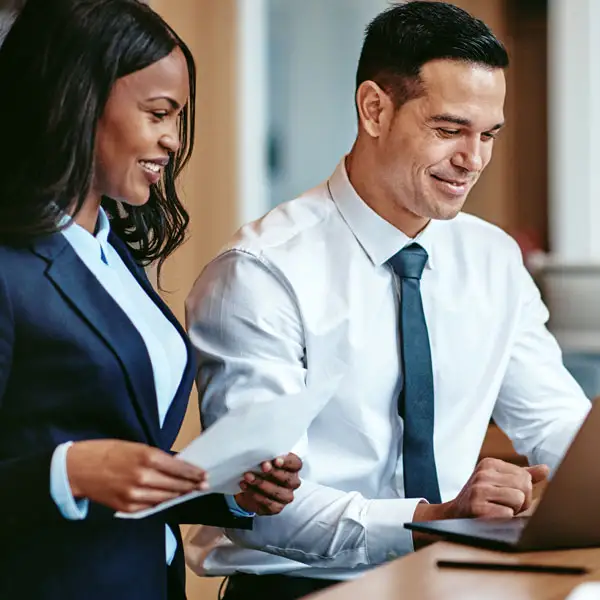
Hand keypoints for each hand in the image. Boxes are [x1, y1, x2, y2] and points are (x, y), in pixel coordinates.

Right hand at [67, 439, 207, 512]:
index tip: (204, 474)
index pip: (179, 468)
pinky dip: (160, 503)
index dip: (193, 473)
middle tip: (203, 485)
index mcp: (147, 457)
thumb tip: (176, 466)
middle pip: (175, 485)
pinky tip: (168, 499)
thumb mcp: (136, 446)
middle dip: (191, 485)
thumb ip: (156, 457)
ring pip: (165, 498)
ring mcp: (135, 495)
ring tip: (190, 492)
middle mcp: (143, 477)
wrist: (78, 468)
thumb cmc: (108, 452)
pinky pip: (150, 507)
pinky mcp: (126, 507)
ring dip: (179, 495)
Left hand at [234, 453, 301, 515]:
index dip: (287, 462)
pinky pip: (269, 503)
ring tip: (248, 477)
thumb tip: (261, 454)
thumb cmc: (259, 469)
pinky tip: (246, 487)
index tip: (276, 460)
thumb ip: (267, 457)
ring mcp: (286, 496)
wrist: (249, 487)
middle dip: (273, 473)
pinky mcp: (276, 507)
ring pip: (278, 492)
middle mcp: (292, 482)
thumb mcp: (263, 460)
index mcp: (292, 468)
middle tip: (262, 466)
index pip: (296, 464)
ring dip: (262, 484)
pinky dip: (256, 495)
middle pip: (288, 479)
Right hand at [411, 458, 548, 548]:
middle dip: (521, 501)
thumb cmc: (481, 498)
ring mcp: (478, 489)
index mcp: (490, 463)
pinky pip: (507, 513)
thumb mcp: (497, 481)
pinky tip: (491, 517)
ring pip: (519, 499)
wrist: (453, 515)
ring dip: (512, 511)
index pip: (525, 476)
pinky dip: (504, 519)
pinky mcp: (476, 507)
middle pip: (525, 487)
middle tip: (503, 505)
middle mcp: (483, 473)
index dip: (522, 491)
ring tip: (497, 510)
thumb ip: (522, 475)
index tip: (505, 495)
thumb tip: (546, 468)